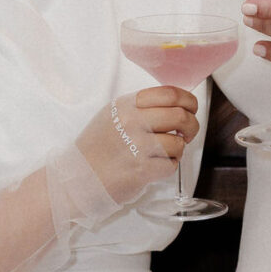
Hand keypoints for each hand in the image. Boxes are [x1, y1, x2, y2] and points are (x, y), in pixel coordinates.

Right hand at [77, 87, 199, 201]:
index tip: (191, 109)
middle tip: (188, 133)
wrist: (78, 178)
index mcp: (127, 105)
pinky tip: (156, 166)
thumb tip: (175, 104)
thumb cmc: (97, 148)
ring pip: (178, 143)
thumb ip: (140, 107)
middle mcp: (132, 122)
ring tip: (166, 153)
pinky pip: (171, 165)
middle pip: (180, 116)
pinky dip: (168, 166)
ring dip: (178, 150)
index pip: (169, 93)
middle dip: (192, 125)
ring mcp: (138, 146)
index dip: (189, 100)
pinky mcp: (142, 170)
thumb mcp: (112, 115)